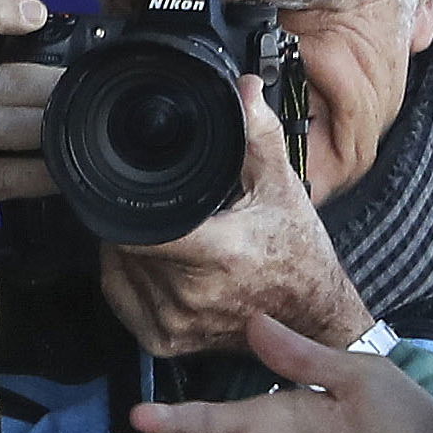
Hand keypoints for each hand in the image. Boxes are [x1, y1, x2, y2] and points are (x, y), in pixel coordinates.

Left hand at [97, 79, 372, 357]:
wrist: (311, 315)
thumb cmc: (298, 254)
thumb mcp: (282, 185)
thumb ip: (257, 133)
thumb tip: (243, 89)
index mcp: (218, 254)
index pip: (139, 228)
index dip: (127, 201)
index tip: (133, 186)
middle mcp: (192, 295)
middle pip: (127, 242)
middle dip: (138, 220)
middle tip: (164, 208)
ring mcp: (177, 323)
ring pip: (121, 269)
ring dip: (132, 250)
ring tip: (169, 236)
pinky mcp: (167, 343)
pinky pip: (122, 300)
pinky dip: (129, 278)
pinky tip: (157, 264)